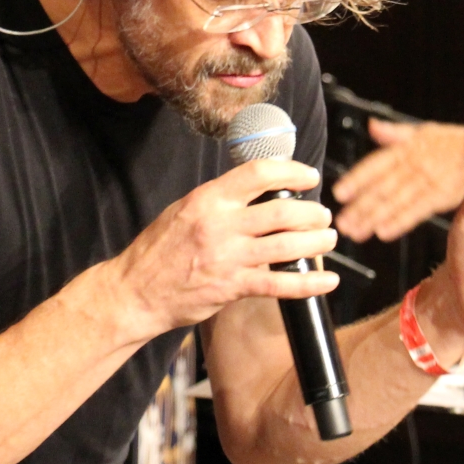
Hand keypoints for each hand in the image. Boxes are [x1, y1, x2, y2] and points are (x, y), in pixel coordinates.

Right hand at [109, 158, 337, 334]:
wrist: (135, 292)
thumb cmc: (157, 251)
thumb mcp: (183, 211)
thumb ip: (219, 202)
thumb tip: (256, 192)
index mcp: (207, 200)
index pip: (258, 173)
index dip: (291, 171)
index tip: (308, 176)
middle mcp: (220, 225)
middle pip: (282, 210)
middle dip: (312, 212)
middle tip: (324, 214)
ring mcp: (228, 257)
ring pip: (287, 244)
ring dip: (317, 241)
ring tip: (329, 238)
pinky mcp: (232, 287)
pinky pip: (279, 284)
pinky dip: (309, 283)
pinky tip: (328, 280)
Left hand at [332, 119, 463, 242]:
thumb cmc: (452, 142)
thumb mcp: (423, 131)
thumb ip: (395, 133)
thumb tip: (372, 126)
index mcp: (406, 149)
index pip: (375, 165)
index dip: (356, 179)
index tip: (339, 193)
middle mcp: (413, 166)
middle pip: (381, 188)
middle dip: (359, 206)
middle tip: (341, 222)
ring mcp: (427, 183)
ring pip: (395, 202)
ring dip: (373, 218)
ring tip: (355, 232)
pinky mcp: (441, 198)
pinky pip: (417, 211)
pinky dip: (399, 222)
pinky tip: (383, 232)